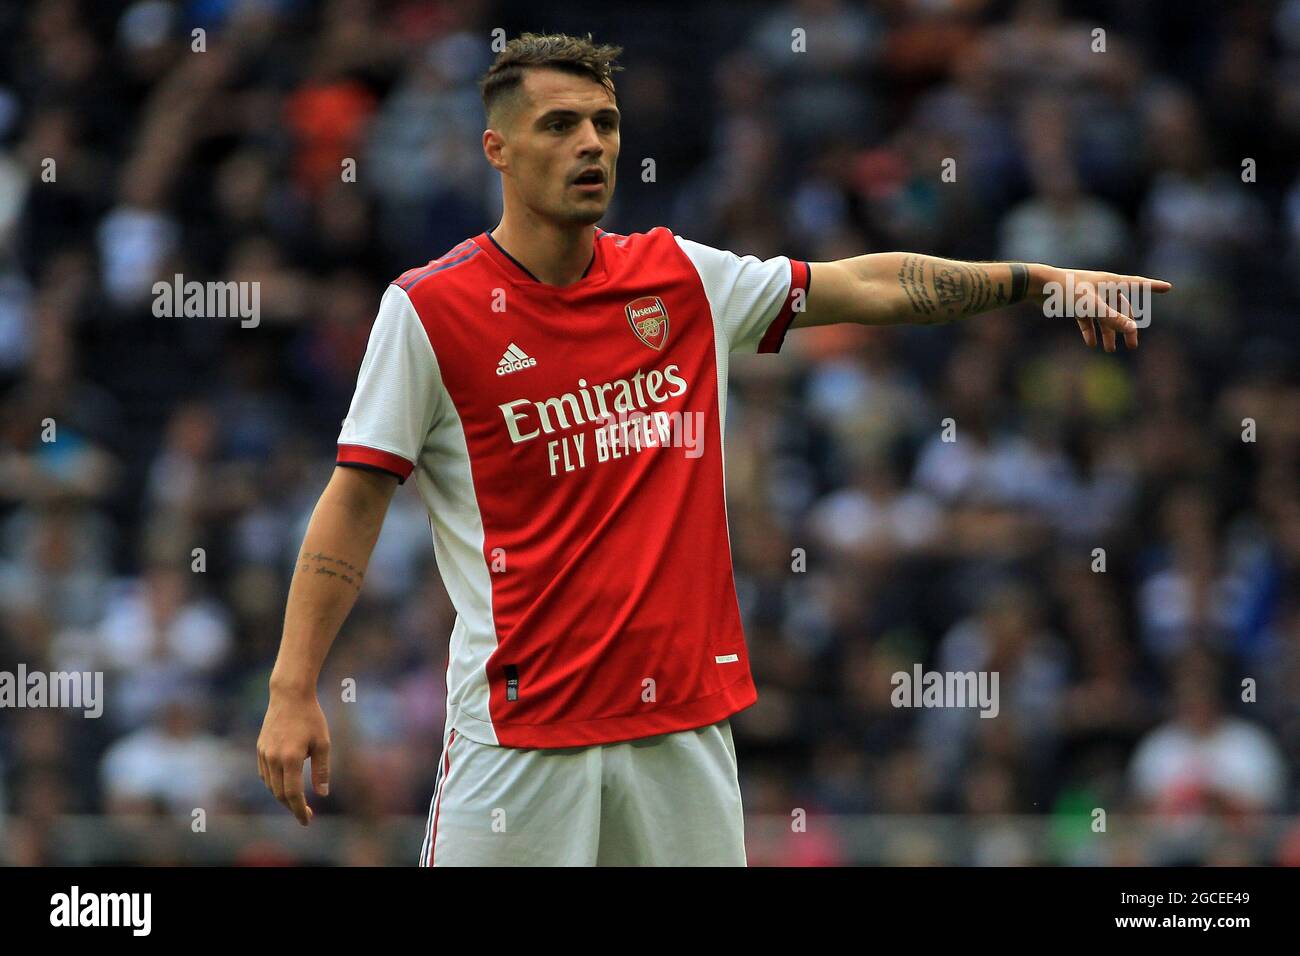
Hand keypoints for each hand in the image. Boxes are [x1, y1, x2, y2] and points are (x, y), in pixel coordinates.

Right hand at [257, 687, 330, 825]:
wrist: (289, 696)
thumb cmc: (311, 718)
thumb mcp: (323, 743)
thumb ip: (321, 770)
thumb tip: (322, 794)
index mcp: (291, 758)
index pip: (292, 794)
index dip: (299, 810)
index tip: (307, 821)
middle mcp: (274, 758)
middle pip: (280, 793)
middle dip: (292, 807)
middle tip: (306, 814)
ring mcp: (264, 754)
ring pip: (270, 786)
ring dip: (283, 797)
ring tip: (297, 801)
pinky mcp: (260, 748)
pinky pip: (265, 774)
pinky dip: (274, 784)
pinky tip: (285, 785)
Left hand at [1035, 268, 1172, 351]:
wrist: (1039, 286)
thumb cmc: (1067, 292)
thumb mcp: (1092, 307)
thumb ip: (1113, 319)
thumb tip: (1133, 330)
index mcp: (1110, 282)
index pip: (1137, 284)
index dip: (1153, 287)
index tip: (1169, 287)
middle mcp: (1102, 287)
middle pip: (1121, 308)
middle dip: (1126, 327)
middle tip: (1132, 346)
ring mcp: (1088, 295)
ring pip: (1104, 316)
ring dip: (1107, 332)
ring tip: (1109, 350)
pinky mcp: (1074, 303)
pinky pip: (1087, 318)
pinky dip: (1090, 330)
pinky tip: (1091, 344)